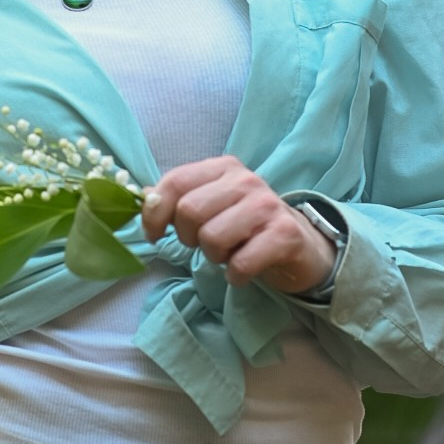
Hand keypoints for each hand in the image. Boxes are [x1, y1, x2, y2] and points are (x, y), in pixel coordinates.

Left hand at [140, 156, 336, 294]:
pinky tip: (242, 270)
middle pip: (189, 212)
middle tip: (204, 244)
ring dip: (214, 257)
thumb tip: (143, 195)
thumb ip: (178, 198)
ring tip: (228, 254)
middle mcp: (245, 180)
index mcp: (223, 167)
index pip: (176, 182)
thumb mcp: (212, 204)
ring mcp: (267, 206)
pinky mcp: (284, 235)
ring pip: (212, 238)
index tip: (153, 235)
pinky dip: (235, 275)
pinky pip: (240, 263)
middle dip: (188, 238)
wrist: (300, 244)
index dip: (155, 213)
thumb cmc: (246, 226)